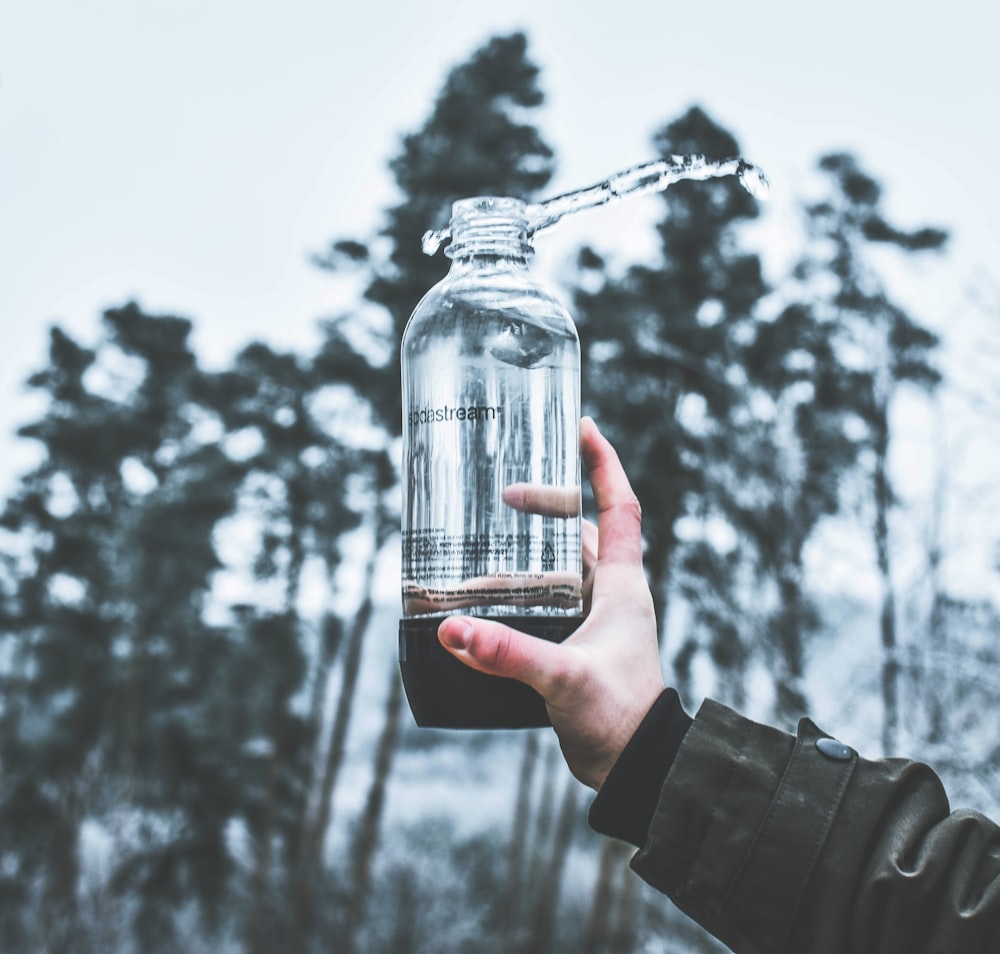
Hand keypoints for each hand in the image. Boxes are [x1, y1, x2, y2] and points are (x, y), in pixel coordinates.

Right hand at [438, 417, 663, 789]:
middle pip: (581, 530)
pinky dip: (516, 593)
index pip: (621, 508)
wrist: (635, 768)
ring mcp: (594, 618)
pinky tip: (482, 602)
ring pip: (558, 567)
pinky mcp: (576, 643)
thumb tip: (451, 630)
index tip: (583, 427)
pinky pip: (545, 601)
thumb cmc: (620, 717)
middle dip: (546, 505)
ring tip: (479, 549)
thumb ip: (508, 654)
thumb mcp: (563, 679)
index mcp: (623, 585)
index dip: (604, 464)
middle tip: (503, 493)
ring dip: (523, 556)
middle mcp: (611, 593)